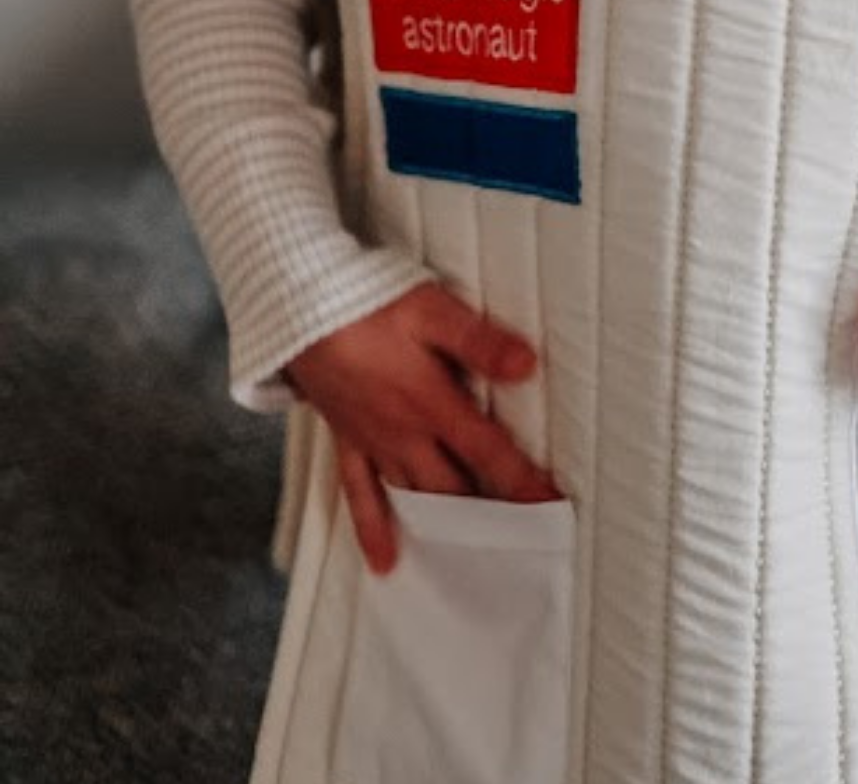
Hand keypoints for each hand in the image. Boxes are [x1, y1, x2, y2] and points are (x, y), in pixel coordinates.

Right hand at [285, 283, 560, 573]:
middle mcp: (405, 434)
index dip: (522, 481)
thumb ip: (479, 343)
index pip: (489, 452)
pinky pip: (359, 494)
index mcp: (432, 404)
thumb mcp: (431, 311)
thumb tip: (528, 366)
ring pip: (414, 497)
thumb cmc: (366, 303)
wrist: (298, 309)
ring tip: (469, 562)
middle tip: (517, 546)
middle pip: (454, 487)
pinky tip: (384, 560)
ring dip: (443, 528)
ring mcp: (374, 442)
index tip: (552, 508)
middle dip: (488, 516)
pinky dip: (373, 530)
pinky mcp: (346, 439)